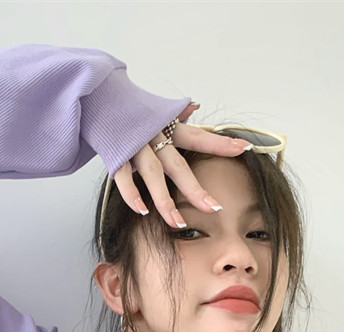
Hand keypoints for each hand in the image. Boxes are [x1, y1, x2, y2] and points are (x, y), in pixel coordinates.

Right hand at [113, 102, 252, 228]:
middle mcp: (154, 137)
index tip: (244, 148)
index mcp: (167, 125)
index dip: (220, 144)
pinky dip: (132, 195)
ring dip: (165, 202)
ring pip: (153, 177)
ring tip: (178, 222)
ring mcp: (135, 148)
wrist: (98, 96)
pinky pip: (124, 179)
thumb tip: (194, 106)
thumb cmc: (130, 108)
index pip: (198, 136)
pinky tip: (142, 211)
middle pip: (178, 167)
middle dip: (196, 189)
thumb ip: (175, 113)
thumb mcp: (155, 109)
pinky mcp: (116, 156)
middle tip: (215, 208)